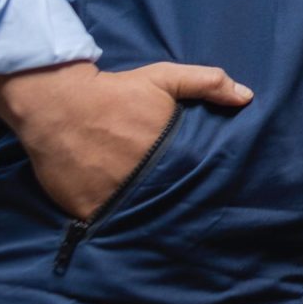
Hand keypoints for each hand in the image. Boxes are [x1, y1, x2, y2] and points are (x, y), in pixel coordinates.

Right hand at [0, 60, 249, 221]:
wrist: (56, 103)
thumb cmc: (114, 91)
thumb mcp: (164, 78)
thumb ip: (207, 83)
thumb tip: (247, 97)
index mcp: (167, 152)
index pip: (196, 179)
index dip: (203, 185)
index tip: (210, 190)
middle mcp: (142, 179)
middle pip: (170, 202)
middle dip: (178, 204)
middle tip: (183, 206)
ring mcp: (113, 197)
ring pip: (140, 216)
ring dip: (148, 216)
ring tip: (156, 218)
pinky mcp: (86, 210)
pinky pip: (107, 225)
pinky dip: (116, 223)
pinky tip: (124, 222)